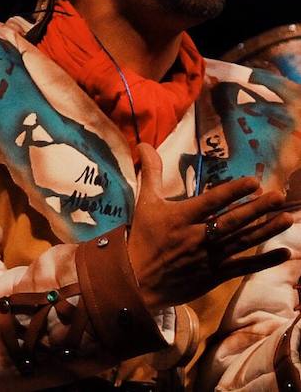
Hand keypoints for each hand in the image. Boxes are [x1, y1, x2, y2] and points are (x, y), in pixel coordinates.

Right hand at [128, 144, 294, 308]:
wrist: (138, 281)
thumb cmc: (143, 238)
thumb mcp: (145, 203)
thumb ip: (151, 173)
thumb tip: (145, 143)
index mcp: (181, 217)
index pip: (211, 201)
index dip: (233, 192)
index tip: (254, 182)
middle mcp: (197, 236)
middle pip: (232, 221)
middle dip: (257, 209)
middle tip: (279, 197)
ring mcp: (209, 257)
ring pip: (241, 241)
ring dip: (266, 230)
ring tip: (287, 218)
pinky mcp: (216, 274)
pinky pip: (243, 266)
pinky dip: (264, 261)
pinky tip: (284, 253)